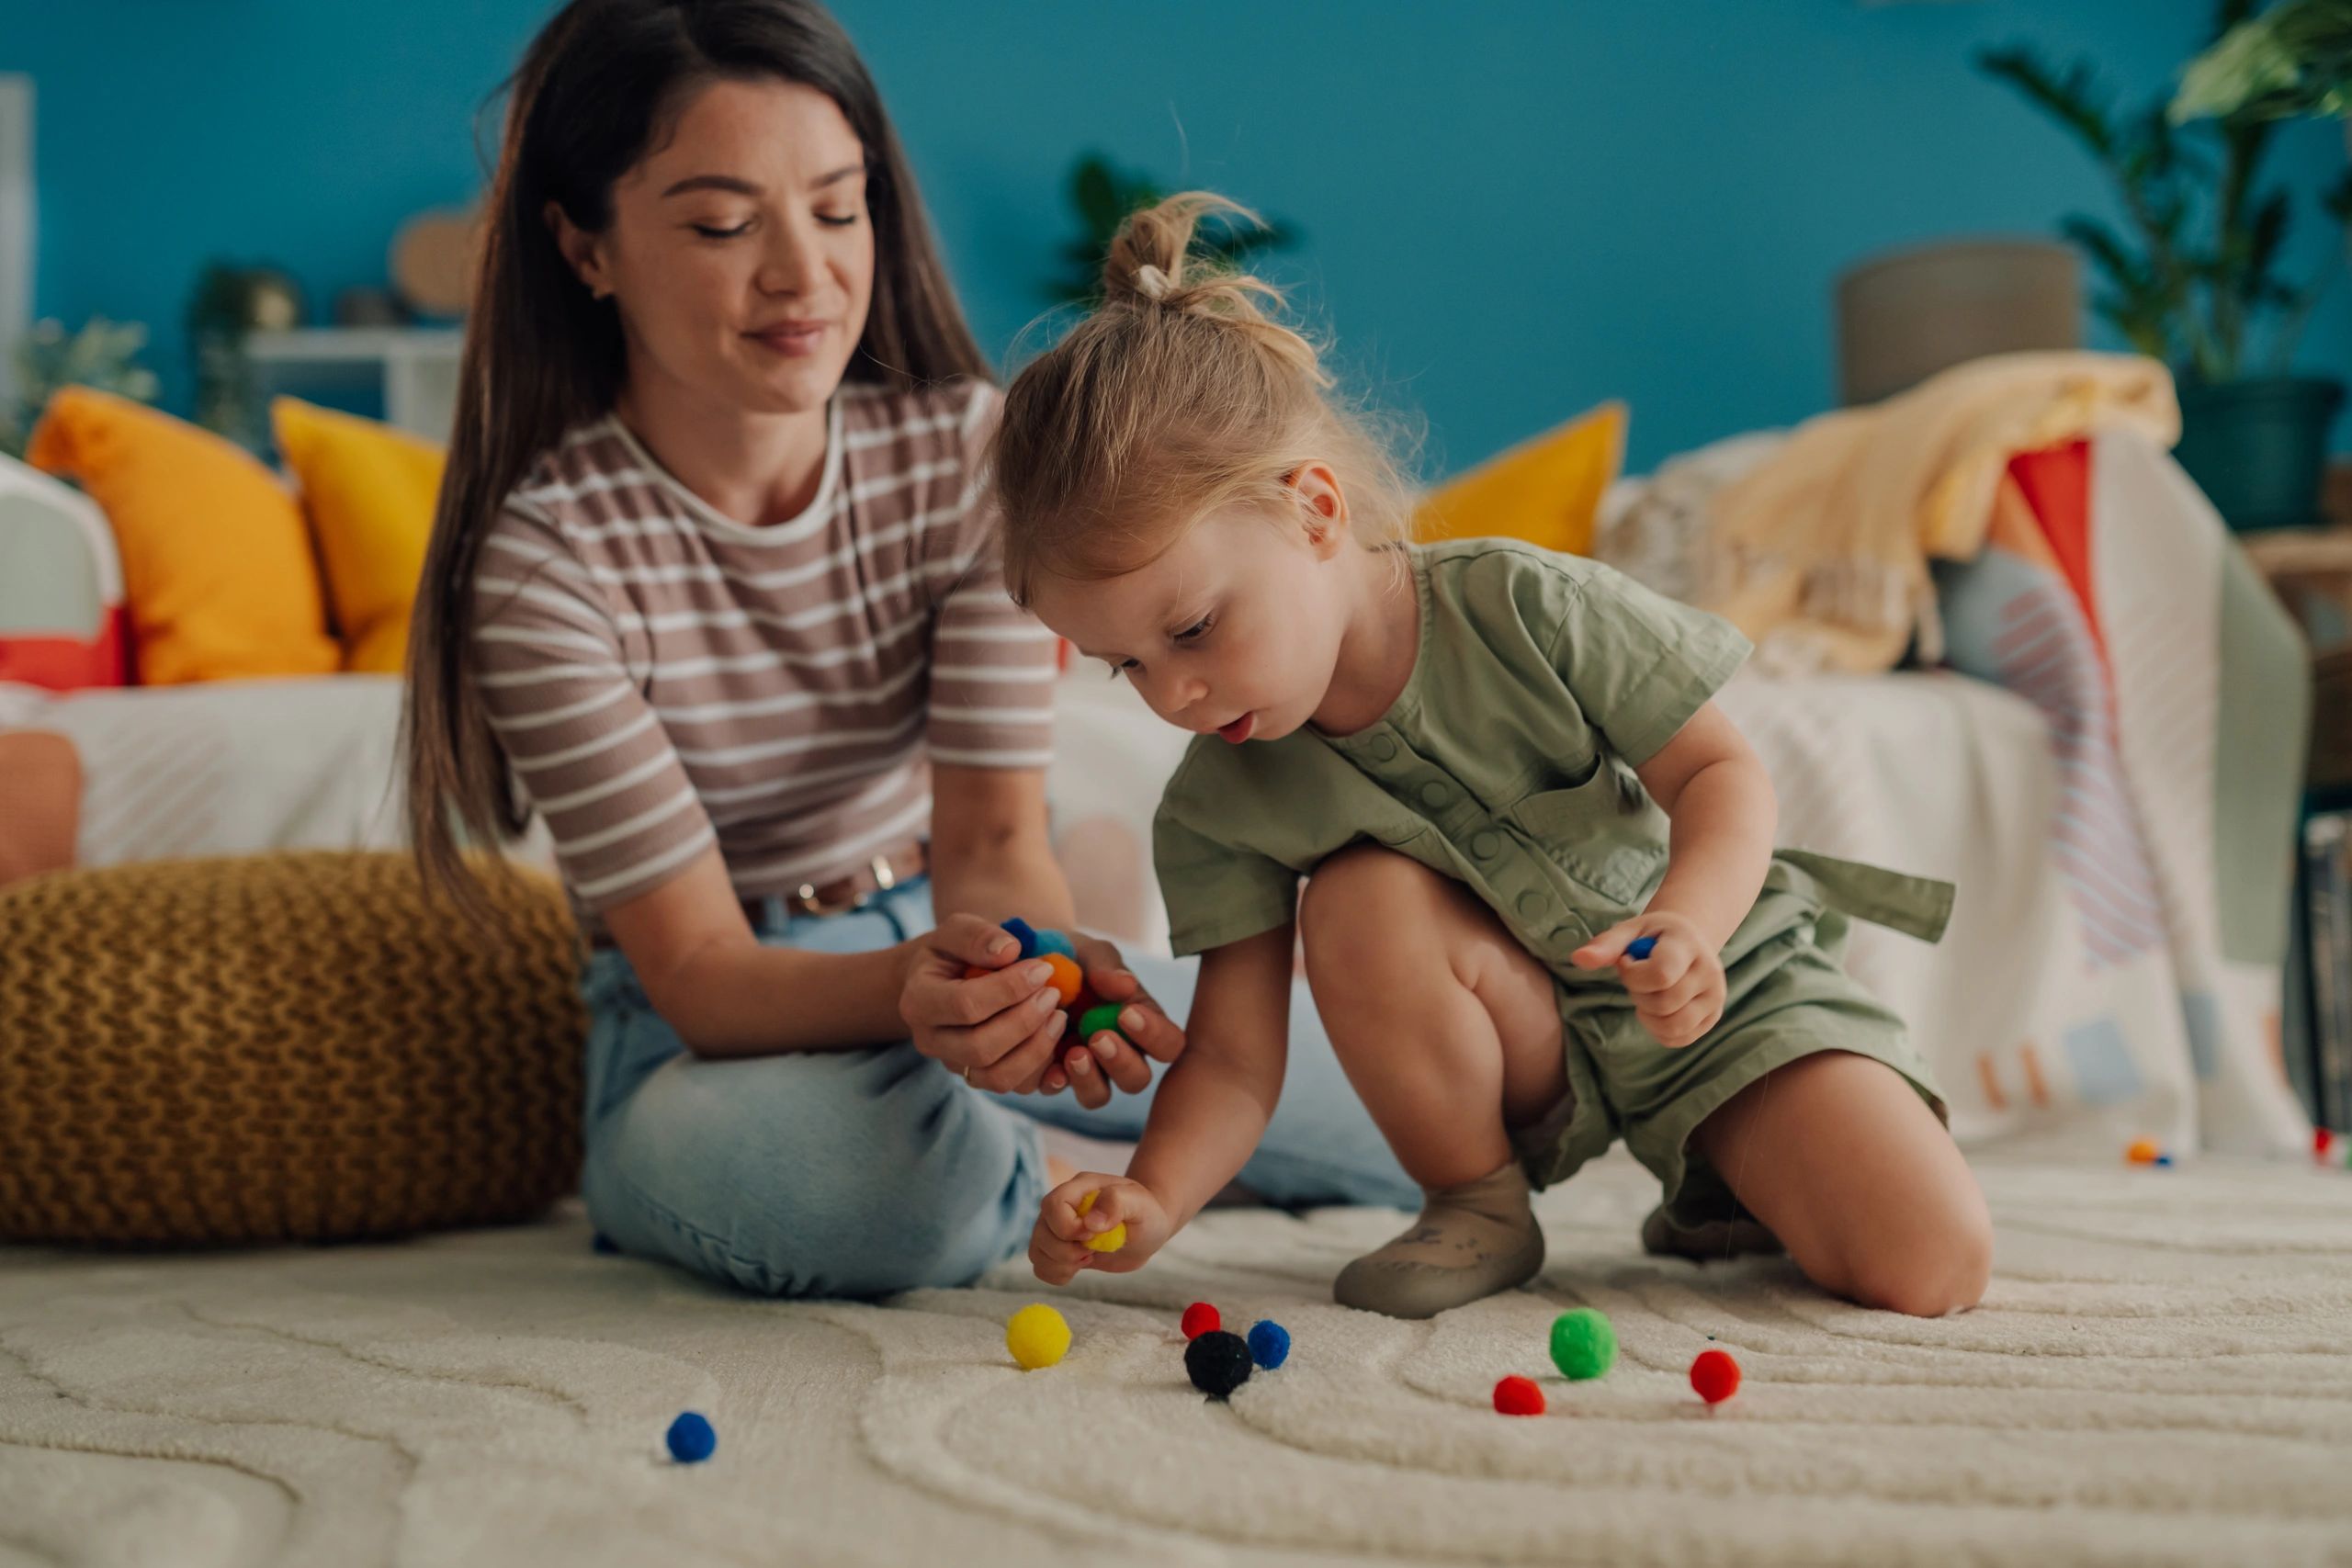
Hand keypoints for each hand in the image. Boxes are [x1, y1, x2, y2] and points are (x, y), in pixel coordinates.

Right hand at [898, 914, 1069, 1092]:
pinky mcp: (977, 1078)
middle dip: (1025, 1021)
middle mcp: (930, 1041)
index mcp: (918, 1001)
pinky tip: (1054, 1034)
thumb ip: (978, 935)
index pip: (966, 1005)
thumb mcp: (957, 930)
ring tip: (1059, 1015)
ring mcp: (953, 1064)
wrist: (943, 980)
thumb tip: (1010, 951)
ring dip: (1037, 1048)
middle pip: (980, 1048)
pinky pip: (1013, 1086)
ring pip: (997, 1077)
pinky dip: (1041, 1066)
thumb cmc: (952, 952)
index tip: (1043, 969)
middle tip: (1054, 994)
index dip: (1010, 988)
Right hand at [1030, 1172, 1171, 1284]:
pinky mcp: (1060, 1249)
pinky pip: (1041, 1267)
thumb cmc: (1145, 1212)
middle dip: (1066, 1250)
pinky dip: (1056, 1274)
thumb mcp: (1140, 1204)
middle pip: (1040, 1232)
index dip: (1068, 1227)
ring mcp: (1057, 1229)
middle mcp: (1062, 1207)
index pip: (1052, 1205)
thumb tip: (1090, 1222)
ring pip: (1036, 1251)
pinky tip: (1079, 1268)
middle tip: (1093, 1250)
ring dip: (1060, 1264)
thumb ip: (1116, 1203)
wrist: (1147, 1229)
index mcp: (1078, 1188)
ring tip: (1087, 1258)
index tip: (1094, 1234)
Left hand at [1036, 934, 1187, 1109]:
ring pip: (1098, 1096)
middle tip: (1098, 1038)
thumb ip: (1108, 967)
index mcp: (1143, 1024)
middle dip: (1121, 1062)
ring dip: (1089, 1080)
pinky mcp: (1051, 1075)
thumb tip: (1127, 985)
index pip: (1168, 1044)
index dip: (1155, 1036)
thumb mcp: (1091, 953)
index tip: (1128, 1013)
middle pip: (1137, 1080)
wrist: (1030, 962)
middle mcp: (1119, 1054)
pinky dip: (1053, 1081)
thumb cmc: (1075, 957)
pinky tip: (1050, 1067)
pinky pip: (1055, 1090)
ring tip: (1073, 1053)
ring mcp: (1085, 1070)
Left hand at [1571, 911, 1724, 1048]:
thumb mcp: (1629, 931)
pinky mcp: (1712, 1018)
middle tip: (1638, 978)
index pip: (1662, 975)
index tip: (1627, 961)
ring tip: (1647, 994)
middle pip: (1663, 1004)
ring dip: (1648, 1015)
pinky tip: (1656, 1008)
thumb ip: (1605, 945)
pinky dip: (1658, 1029)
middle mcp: (1710, 972)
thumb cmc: (1651, 937)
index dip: (1634, 976)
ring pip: (1672, 1027)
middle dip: (1638, 995)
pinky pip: (1677, 1039)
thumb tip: (1578, 959)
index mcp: (1688, 945)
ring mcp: (1715, 998)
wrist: (1687, 941)